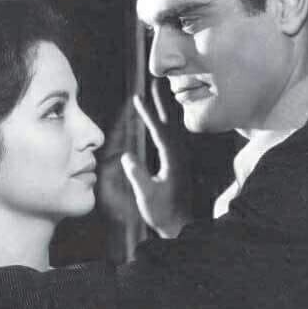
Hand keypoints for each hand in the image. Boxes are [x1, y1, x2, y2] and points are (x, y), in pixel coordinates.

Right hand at [121, 79, 194, 237]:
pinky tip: (161, 120)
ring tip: (158, 94)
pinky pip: (172, 136)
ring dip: (165, 109)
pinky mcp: (178, 162)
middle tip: (155, 83)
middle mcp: (179, 156)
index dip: (148, 114)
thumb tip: (126, 156)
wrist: (180, 225)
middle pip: (170, 123)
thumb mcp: (147, 196)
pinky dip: (165, 123)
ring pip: (173, 127)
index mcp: (172, 161)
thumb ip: (138, 176)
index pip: (159, 132)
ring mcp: (180, 158)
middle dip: (161, 102)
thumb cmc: (163, 213)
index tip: (138, 98)